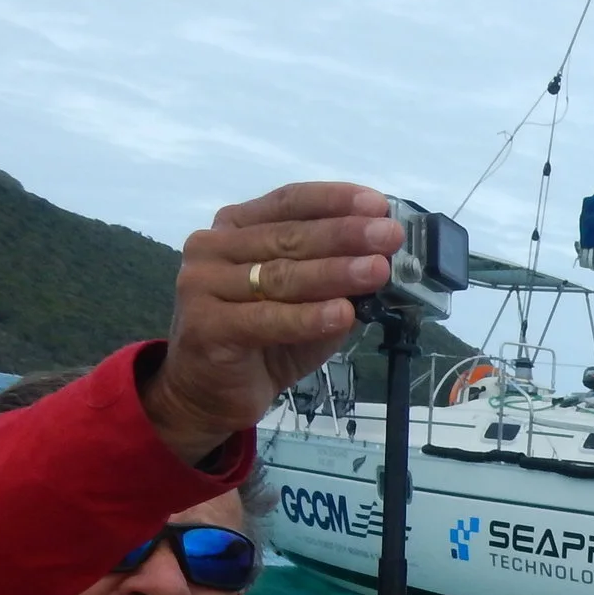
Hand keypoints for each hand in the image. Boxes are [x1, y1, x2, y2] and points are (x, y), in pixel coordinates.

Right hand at [142, 182, 400, 464]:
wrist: (211, 393)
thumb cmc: (264, 341)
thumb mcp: (308, 301)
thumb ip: (336, 277)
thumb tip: (386, 258)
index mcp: (236, 227)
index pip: (289, 202)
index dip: (335, 201)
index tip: (379, 205)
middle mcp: (212, 247)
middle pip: (289, 237)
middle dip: (346, 235)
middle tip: (390, 236)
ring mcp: (202, 285)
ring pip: (280, 275)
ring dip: (335, 272)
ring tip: (378, 270)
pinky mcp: (206, 325)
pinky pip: (268, 319)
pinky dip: (309, 317)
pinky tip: (343, 314)